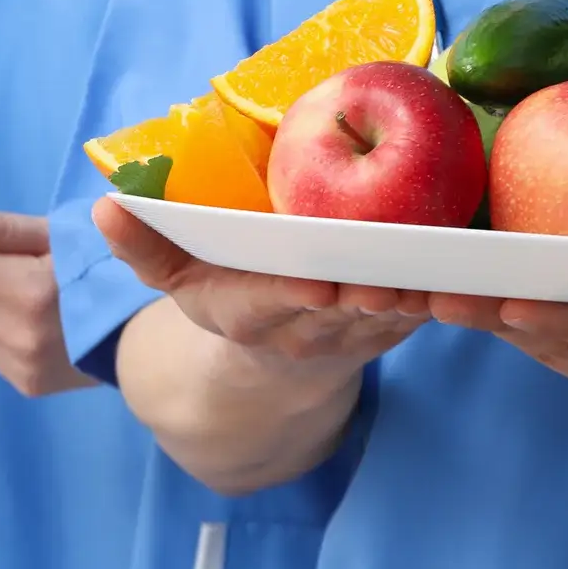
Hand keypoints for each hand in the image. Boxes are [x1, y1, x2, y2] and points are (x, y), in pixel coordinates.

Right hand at [95, 196, 426, 397]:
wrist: (277, 361)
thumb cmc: (226, 296)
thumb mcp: (175, 279)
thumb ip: (143, 246)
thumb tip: (102, 208)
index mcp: (250, 312)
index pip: (271, 304)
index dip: (292, 297)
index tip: (313, 285)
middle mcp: (306, 330)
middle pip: (339, 310)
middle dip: (363, 296)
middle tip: (385, 275)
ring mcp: (356, 333)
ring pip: (389, 315)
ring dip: (413, 297)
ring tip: (434, 269)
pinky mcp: (397, 328)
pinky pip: (425, 311)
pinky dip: (443, 294)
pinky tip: (465, 268)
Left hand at [428, 270, 567, 469]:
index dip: (567, 324)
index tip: (514, 303)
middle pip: (561, 345)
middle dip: (494, 316)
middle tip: (430, 285)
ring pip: (540, 347)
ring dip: (480, 318)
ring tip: (416, 283)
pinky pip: (545, 345)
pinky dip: (499, 317)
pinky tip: (453, 284)